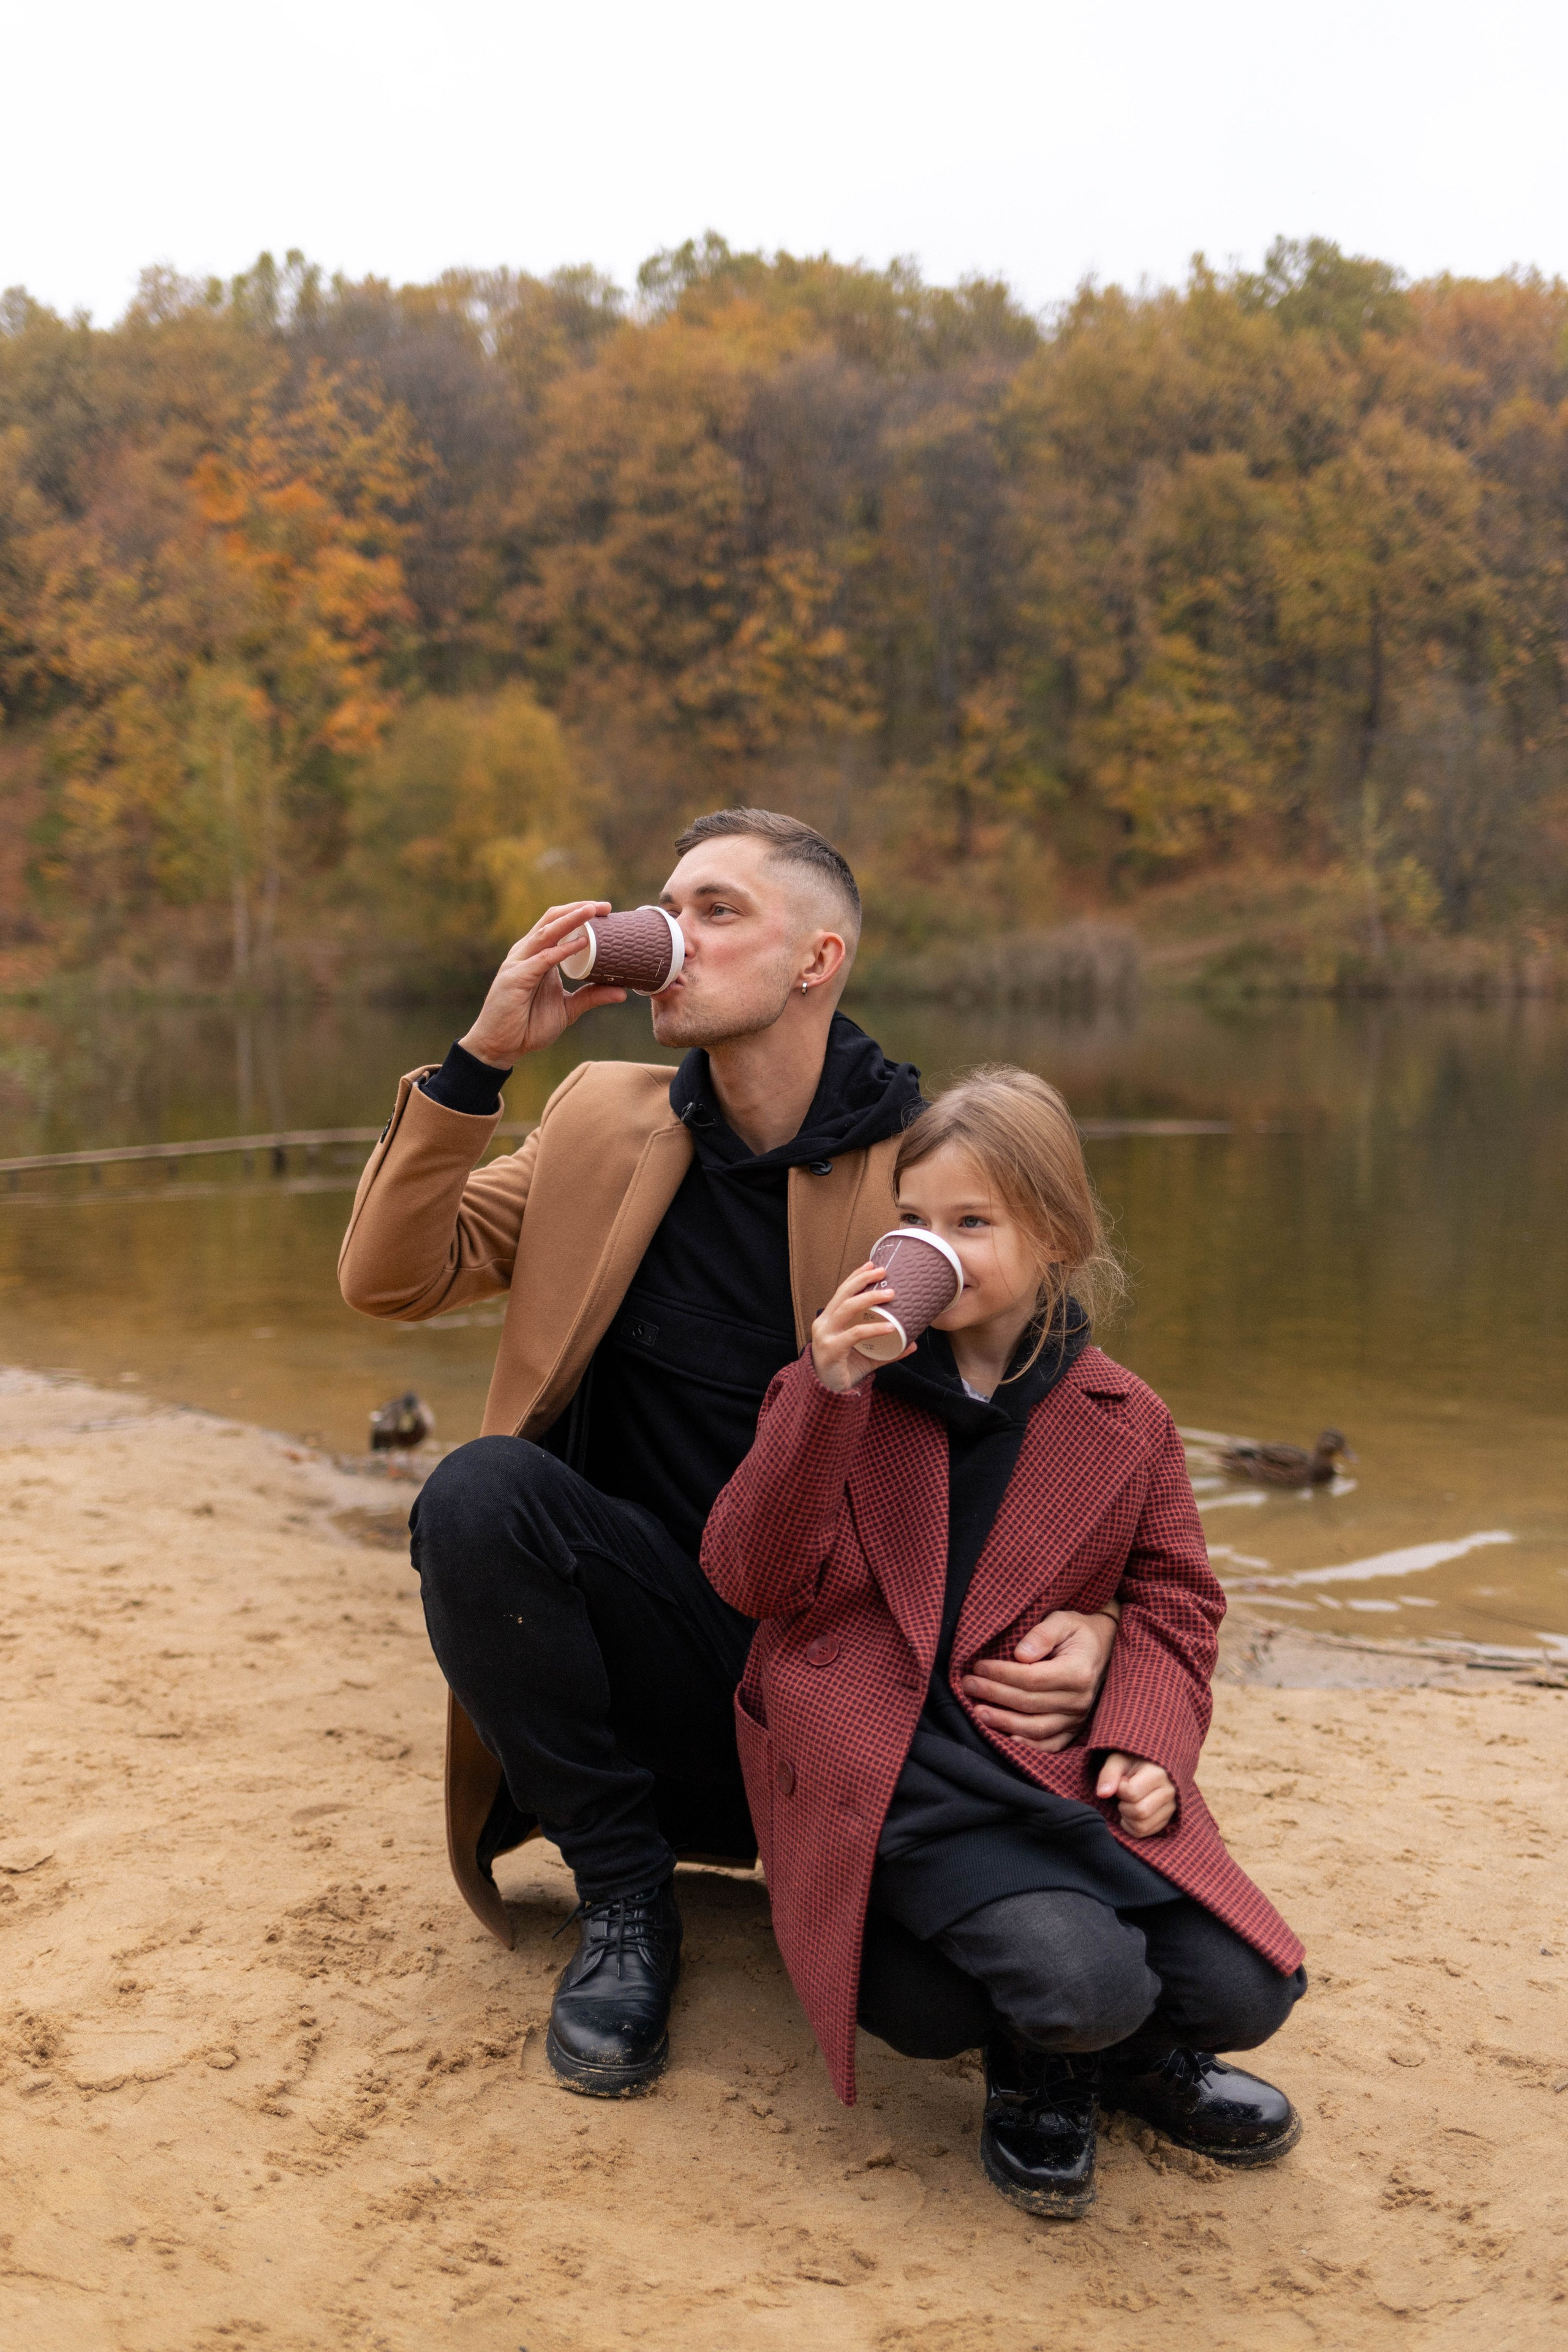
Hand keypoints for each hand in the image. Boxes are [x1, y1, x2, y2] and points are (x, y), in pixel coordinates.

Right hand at [458, 901, 624, 1064]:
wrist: (500, 1047)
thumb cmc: (529, 1025)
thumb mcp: (568, 1008)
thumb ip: (591, 996)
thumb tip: (622, 992)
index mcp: (538, 956)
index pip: (559, 924)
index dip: (580, 913)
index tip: (606, 910)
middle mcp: (527, 953)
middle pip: (552, 919)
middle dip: (578, 909)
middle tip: (605, 906)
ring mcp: (519, 963)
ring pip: (546, 932)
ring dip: (571, 920)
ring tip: (592, 911)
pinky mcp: (515, 978)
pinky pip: (543, 959)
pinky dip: (562, 950)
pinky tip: (581, 943)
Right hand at [810, 1261, 909, 1392]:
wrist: (828, 1394)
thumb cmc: (845, 1370)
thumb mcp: (869, 1356)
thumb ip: (888, 1349)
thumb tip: (913, 1342)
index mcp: (829, 1319)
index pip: (842, 1292)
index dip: (856, 1276)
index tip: (872, 1263)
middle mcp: (824, 1323)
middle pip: (843, 1294)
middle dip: (863, 1279)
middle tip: (883, 1271)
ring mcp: (825, 1335)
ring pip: (847, 1308)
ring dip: (870, 1298)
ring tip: (891, 1294)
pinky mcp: (831, 1349)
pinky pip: (854, 1334)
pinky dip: (873, 1328)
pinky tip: (890, 1327)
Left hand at [962, 1608, 1117, 1748]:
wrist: (1104, 1648)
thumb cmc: (1078, 1632)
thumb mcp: (1063, 1621)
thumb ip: (1042, 1634)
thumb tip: (1019, 1655)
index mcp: (1078, 1672)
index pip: (1031, 1678)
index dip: (1001, 1674)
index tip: (978, 1667)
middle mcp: (1080, 1700)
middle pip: (1029, 1704)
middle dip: (994, 1695)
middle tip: (968, 1685)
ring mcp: (1079, 1718)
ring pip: (1036, 1728)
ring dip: (1004, 1723)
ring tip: (977, 1712)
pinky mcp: (1075, 1729)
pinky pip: (1050, 1744)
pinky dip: (1027, 1745)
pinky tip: (1004, 1738)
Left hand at [1096, 1750, 1176, 1836]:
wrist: (1148, 1767)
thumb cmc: (1131, 1762)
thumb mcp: (1117, 1761)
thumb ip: (1109, 1774)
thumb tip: (1102, 1794)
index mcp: (1158, 1773)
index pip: (1132, 1793)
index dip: (1119, 1789)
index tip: (1121, 1781)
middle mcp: (1169, 1792)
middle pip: (1140, 1812)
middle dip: (1123, 1806)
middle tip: (1123, 1795)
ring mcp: (1171, 1807)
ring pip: (1142, 1826)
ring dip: (1126, 1818)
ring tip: (1127, 1803)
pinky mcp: (1168, 1819)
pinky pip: (1145, 1833)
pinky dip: (1131, 1827)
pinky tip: (1131, 1813)